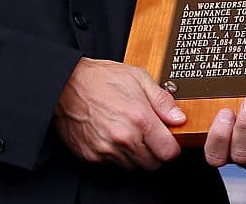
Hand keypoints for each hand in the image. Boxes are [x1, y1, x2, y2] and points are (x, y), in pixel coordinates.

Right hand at [54, 58, 183, 169]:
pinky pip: (113, 166)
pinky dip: (117, 156)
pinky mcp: (92, 156)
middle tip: (149, 136)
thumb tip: (179, 118)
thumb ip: (162, 100)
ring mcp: (107, 150)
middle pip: (153, 164)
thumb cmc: (102, 78)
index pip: (169, 152)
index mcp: (140, 119)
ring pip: (134, 168)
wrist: (67, 84)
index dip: (172, 146)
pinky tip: (113, 137)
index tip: (168, 139)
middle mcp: (125, 138)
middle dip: (155, 153)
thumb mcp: (139, 77)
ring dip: (136, 156)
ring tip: (129, 134)